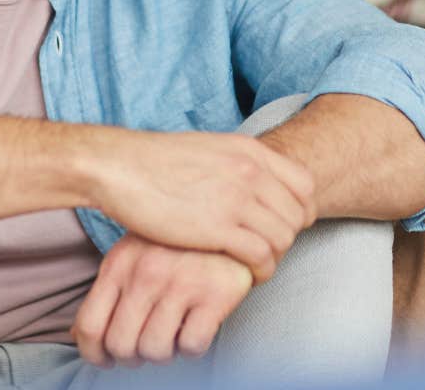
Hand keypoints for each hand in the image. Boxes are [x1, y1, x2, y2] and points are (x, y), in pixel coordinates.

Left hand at [73, 234, 252, 366]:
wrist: (231, 216)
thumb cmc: (177, 242)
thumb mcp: (134, 253)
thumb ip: (111, 290)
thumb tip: (81, 336)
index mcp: (119, 263)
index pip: (90, 326)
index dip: (94, 354)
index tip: (106, 360)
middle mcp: (146, 273)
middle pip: (121, 345)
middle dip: (132, 356)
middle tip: (146, 348)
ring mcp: (181, 283)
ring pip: (155, 350)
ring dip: (164, 352)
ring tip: (173, 334)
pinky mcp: (215, 294)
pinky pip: (192, 345)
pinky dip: (193, 347)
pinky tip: (196, 327)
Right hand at [91, 129, 314, 282]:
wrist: (120, 167)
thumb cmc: (156, 162)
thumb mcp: (209, 149)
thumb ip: (238, 164)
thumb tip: (254, 181)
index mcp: (250, 150)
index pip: (305, 184)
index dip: (300, 210)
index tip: (283, 225)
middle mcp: (250, 171)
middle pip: (298, 215)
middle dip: (287, 238)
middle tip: (267, 250)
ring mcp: (236, 198)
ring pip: (283, 237)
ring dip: (275, 257)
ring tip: (256, 266)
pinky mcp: (218, 227)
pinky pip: (261, 255)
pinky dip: (260, 271)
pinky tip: (246, 275)